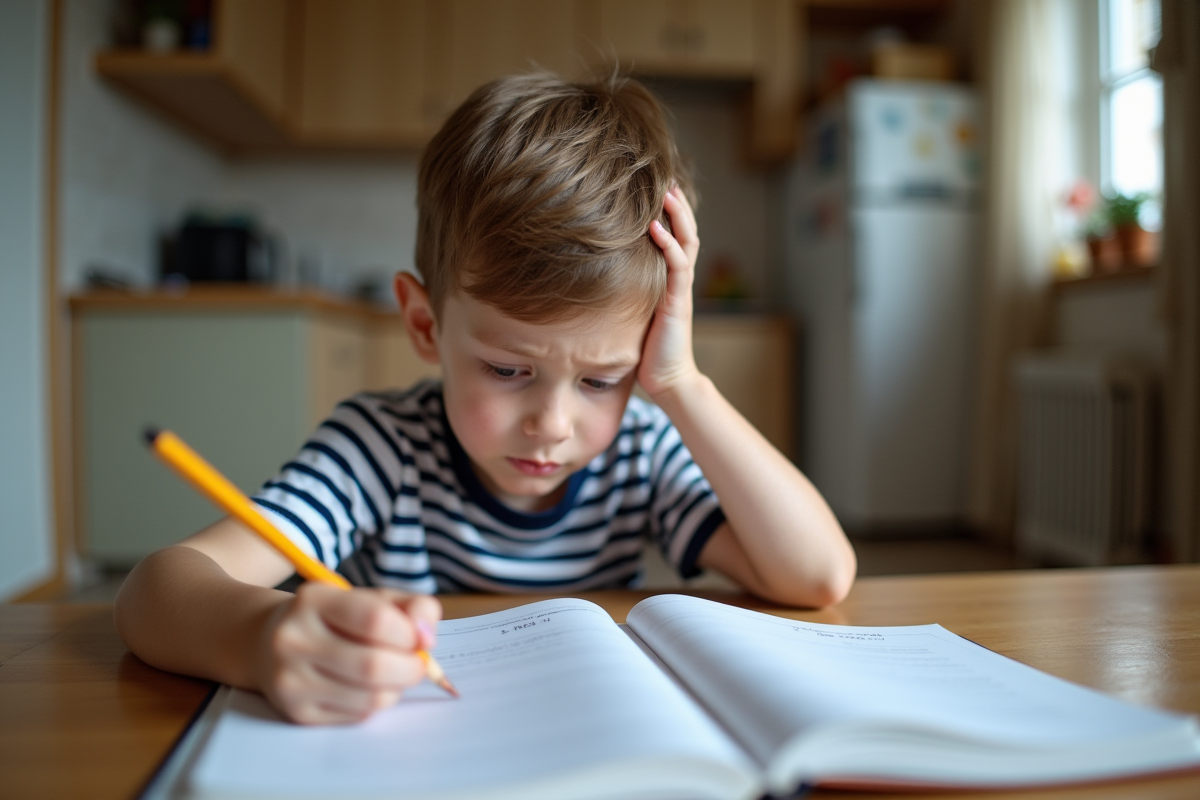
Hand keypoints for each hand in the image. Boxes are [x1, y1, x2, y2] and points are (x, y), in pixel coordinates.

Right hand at [254, 583, 442, 723]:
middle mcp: (294, 639)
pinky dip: (376, 703)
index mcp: (313, 599)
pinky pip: (358, 716)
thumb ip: (409, 608)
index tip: (420, 637)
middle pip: (373, 666)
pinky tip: (366, 687)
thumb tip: (427, 637)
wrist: (268, 642)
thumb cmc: (335, 619)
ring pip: (371, 698)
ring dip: (397, 689)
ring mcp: (290, 680)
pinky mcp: (297, 712)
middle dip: (411, 668)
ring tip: (392, 675)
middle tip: (417, 664)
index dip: (411, 633)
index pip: (376, 620)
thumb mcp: (369, 598)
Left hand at [638, 185, 701, 398]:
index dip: (670, 213)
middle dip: (677, 205)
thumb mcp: (634, 311)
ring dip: (677, 216)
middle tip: (666, 178)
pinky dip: (668, 244)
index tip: (656, 188)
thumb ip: (625, 291)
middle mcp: (679, 280)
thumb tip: (593, 274)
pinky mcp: (678, 302)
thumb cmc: (646, 350)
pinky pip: (677, 266)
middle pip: (685, 232)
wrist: (666, 380)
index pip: (675, 237)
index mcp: (670, 280)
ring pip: (686, 242)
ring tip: (667, 192)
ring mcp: (680, 289)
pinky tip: (656, 227)